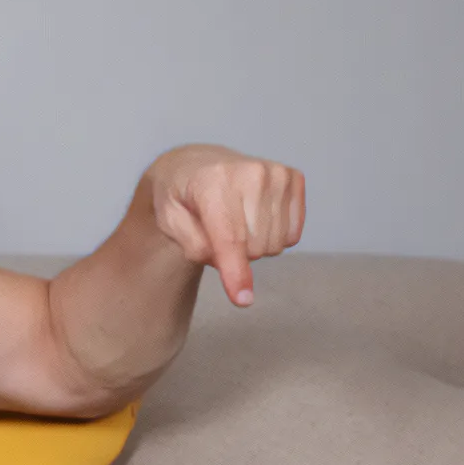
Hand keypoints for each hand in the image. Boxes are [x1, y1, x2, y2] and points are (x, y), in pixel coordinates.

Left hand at [142, 145, 305, 306]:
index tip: (242, 299)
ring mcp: (276, 174)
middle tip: (217, 232)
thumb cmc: (181, 197)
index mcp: (213, 182)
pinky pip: (292, 235)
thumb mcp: (169, 222)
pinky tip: (255, 217)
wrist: (196, 165)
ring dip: (254, 246)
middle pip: (255, 248)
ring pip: (276, 244)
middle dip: (235, 255)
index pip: (229, 238)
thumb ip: (195, 247)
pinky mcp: (294, 179)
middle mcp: (250, 173)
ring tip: (235, 222)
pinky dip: (274, 236)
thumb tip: (232, 270)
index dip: (236, 272)